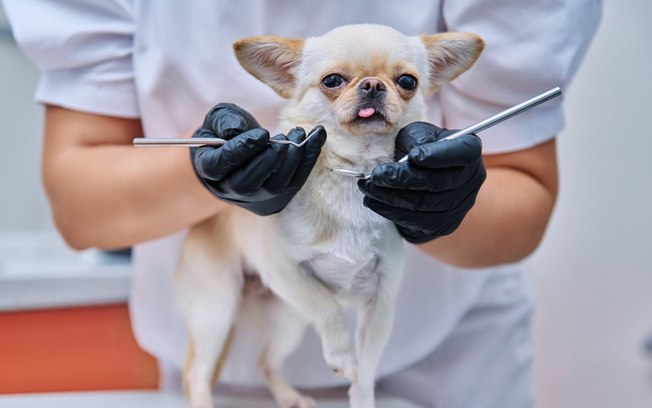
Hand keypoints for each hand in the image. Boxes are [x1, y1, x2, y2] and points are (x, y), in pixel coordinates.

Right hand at [190, 103, 326, 215]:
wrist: (238, 152)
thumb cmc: (226, 132)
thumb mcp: (218, 119)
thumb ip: (225, 121)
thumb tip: (239, 131)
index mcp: (210, 169)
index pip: (224, 163)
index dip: (243, 149)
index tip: (263, 134)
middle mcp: (231, 190)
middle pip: (250, 183)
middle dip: (273, 159)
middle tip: (289, 136)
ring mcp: (255, 198)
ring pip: (276, 186)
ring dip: (294, 158)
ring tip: (299, 132)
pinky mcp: (277, 198)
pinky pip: (295, 182)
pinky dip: (309, 160)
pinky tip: (318, 137)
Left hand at [358, 122, 485, 242]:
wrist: (427, 180)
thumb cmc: (421, 148)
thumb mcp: (419, 134)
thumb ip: (417, 138)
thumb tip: (411, 155)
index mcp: (468, 150)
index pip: (461, 153)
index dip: (438, 156)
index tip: (413, 156)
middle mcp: (471, 179)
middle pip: (437, 182)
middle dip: (402, 179)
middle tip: (376, 175)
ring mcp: (460, 205)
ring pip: (422, 204)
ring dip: (390, 196)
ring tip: (367, 187)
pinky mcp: (444, 226)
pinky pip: (415, 220)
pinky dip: (390, 211)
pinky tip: (373, 201)